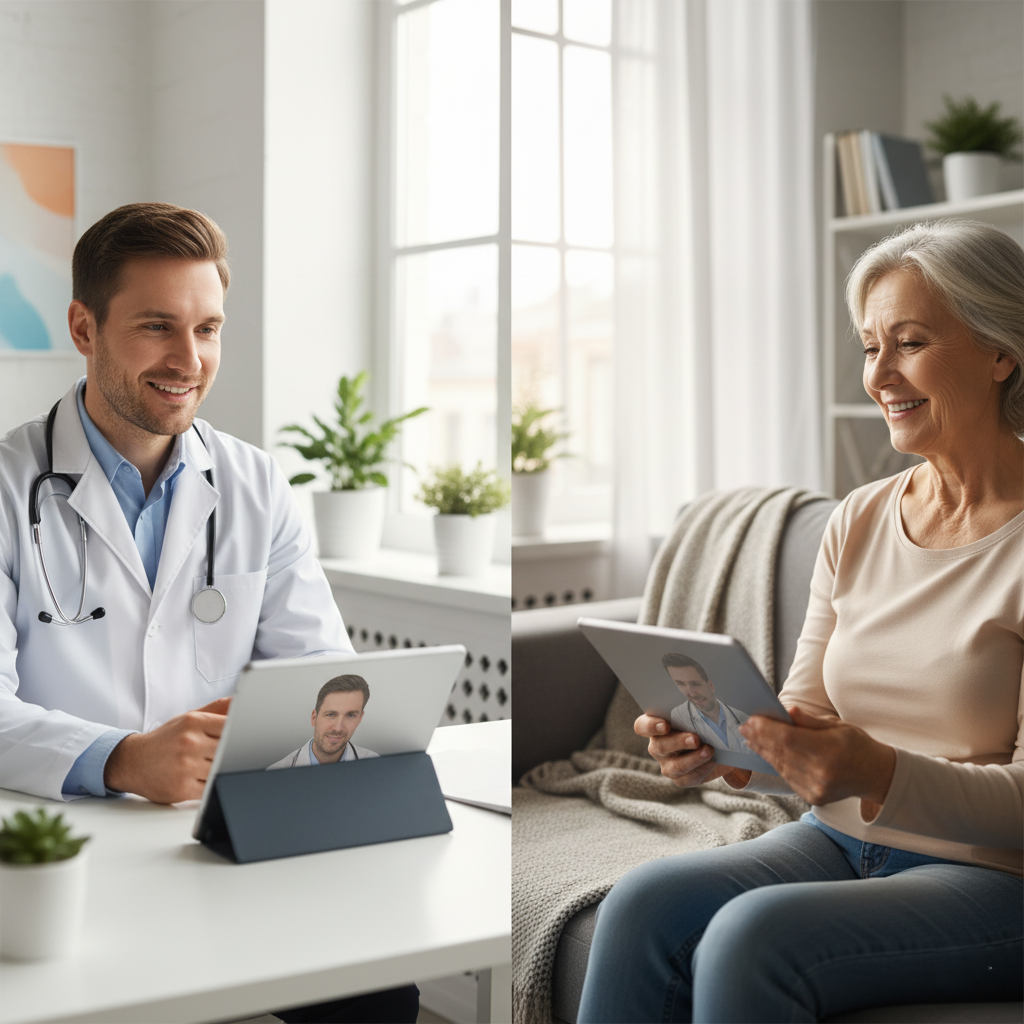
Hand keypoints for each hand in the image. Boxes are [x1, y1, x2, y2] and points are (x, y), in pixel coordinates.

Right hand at [104, 697, 231, 803]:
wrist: (132, 762)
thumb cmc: (166, 739)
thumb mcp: (189, 718)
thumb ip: (217, 709)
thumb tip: (241, 701)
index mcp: (194, 722)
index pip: (232, 724)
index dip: (243, 731)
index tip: (249, 735)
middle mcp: (190, 742)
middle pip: (230, 748)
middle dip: (234, 751)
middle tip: (236, 752)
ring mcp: (186, 766)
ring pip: (222, 768)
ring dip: (222, 769)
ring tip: (215, 765)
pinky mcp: (182, 789)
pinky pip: (211, 787)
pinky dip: (213, 784)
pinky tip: (205, 778)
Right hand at [634, 714, 751, 789]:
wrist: (718, 744)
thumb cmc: (703, 720)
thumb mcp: (700, 711)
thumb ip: (698, 704)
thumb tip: (707, 689)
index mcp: (655, 725)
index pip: (641, 726)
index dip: (650, 726)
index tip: (665, 725)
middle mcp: (657, 745)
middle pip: (659, 746)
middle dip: (678, 742)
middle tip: (695, 738)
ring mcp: (667, 764)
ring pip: (674, 766)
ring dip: (692, 759)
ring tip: (709, 750)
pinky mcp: (680, 778)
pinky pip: (687, 778)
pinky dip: (701, 770)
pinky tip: (713, 761)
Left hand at [739, 705, 895, 809]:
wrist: (876, 775)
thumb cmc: (856, 744)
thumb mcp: (837, 725)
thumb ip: (809, 720)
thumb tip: (785, 711)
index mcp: (830, 751)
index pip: (788, 739)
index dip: (766, 729)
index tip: (751, 720)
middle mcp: (822, 773)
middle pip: (781, 753)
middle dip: (759, 738)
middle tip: (744, 726)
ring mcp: (817, 788)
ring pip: (781, 766)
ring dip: (763, 750)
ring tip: (750, 738)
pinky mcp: (813, 797)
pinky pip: (788, 777)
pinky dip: (776, 763)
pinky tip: (767, 752)